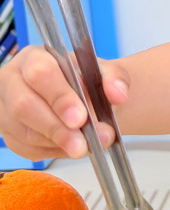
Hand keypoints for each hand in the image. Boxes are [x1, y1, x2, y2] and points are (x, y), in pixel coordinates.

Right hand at [0, 45, 129, 159]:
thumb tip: (118, 93)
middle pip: (24, 106)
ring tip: (85, 147)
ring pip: (24, 132)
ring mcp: (7, 110)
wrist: (86, 98)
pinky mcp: (11, 135)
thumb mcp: (103, 72)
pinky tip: (71, 147)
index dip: (59, 97)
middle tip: (83, 142)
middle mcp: (13, 82)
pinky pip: (28, 148)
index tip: (80, 117)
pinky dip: (53, 151)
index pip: (40, 74)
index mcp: (34, 58)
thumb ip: (114, 78)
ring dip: (58, 143)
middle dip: (57, 128)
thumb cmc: (86, 81)